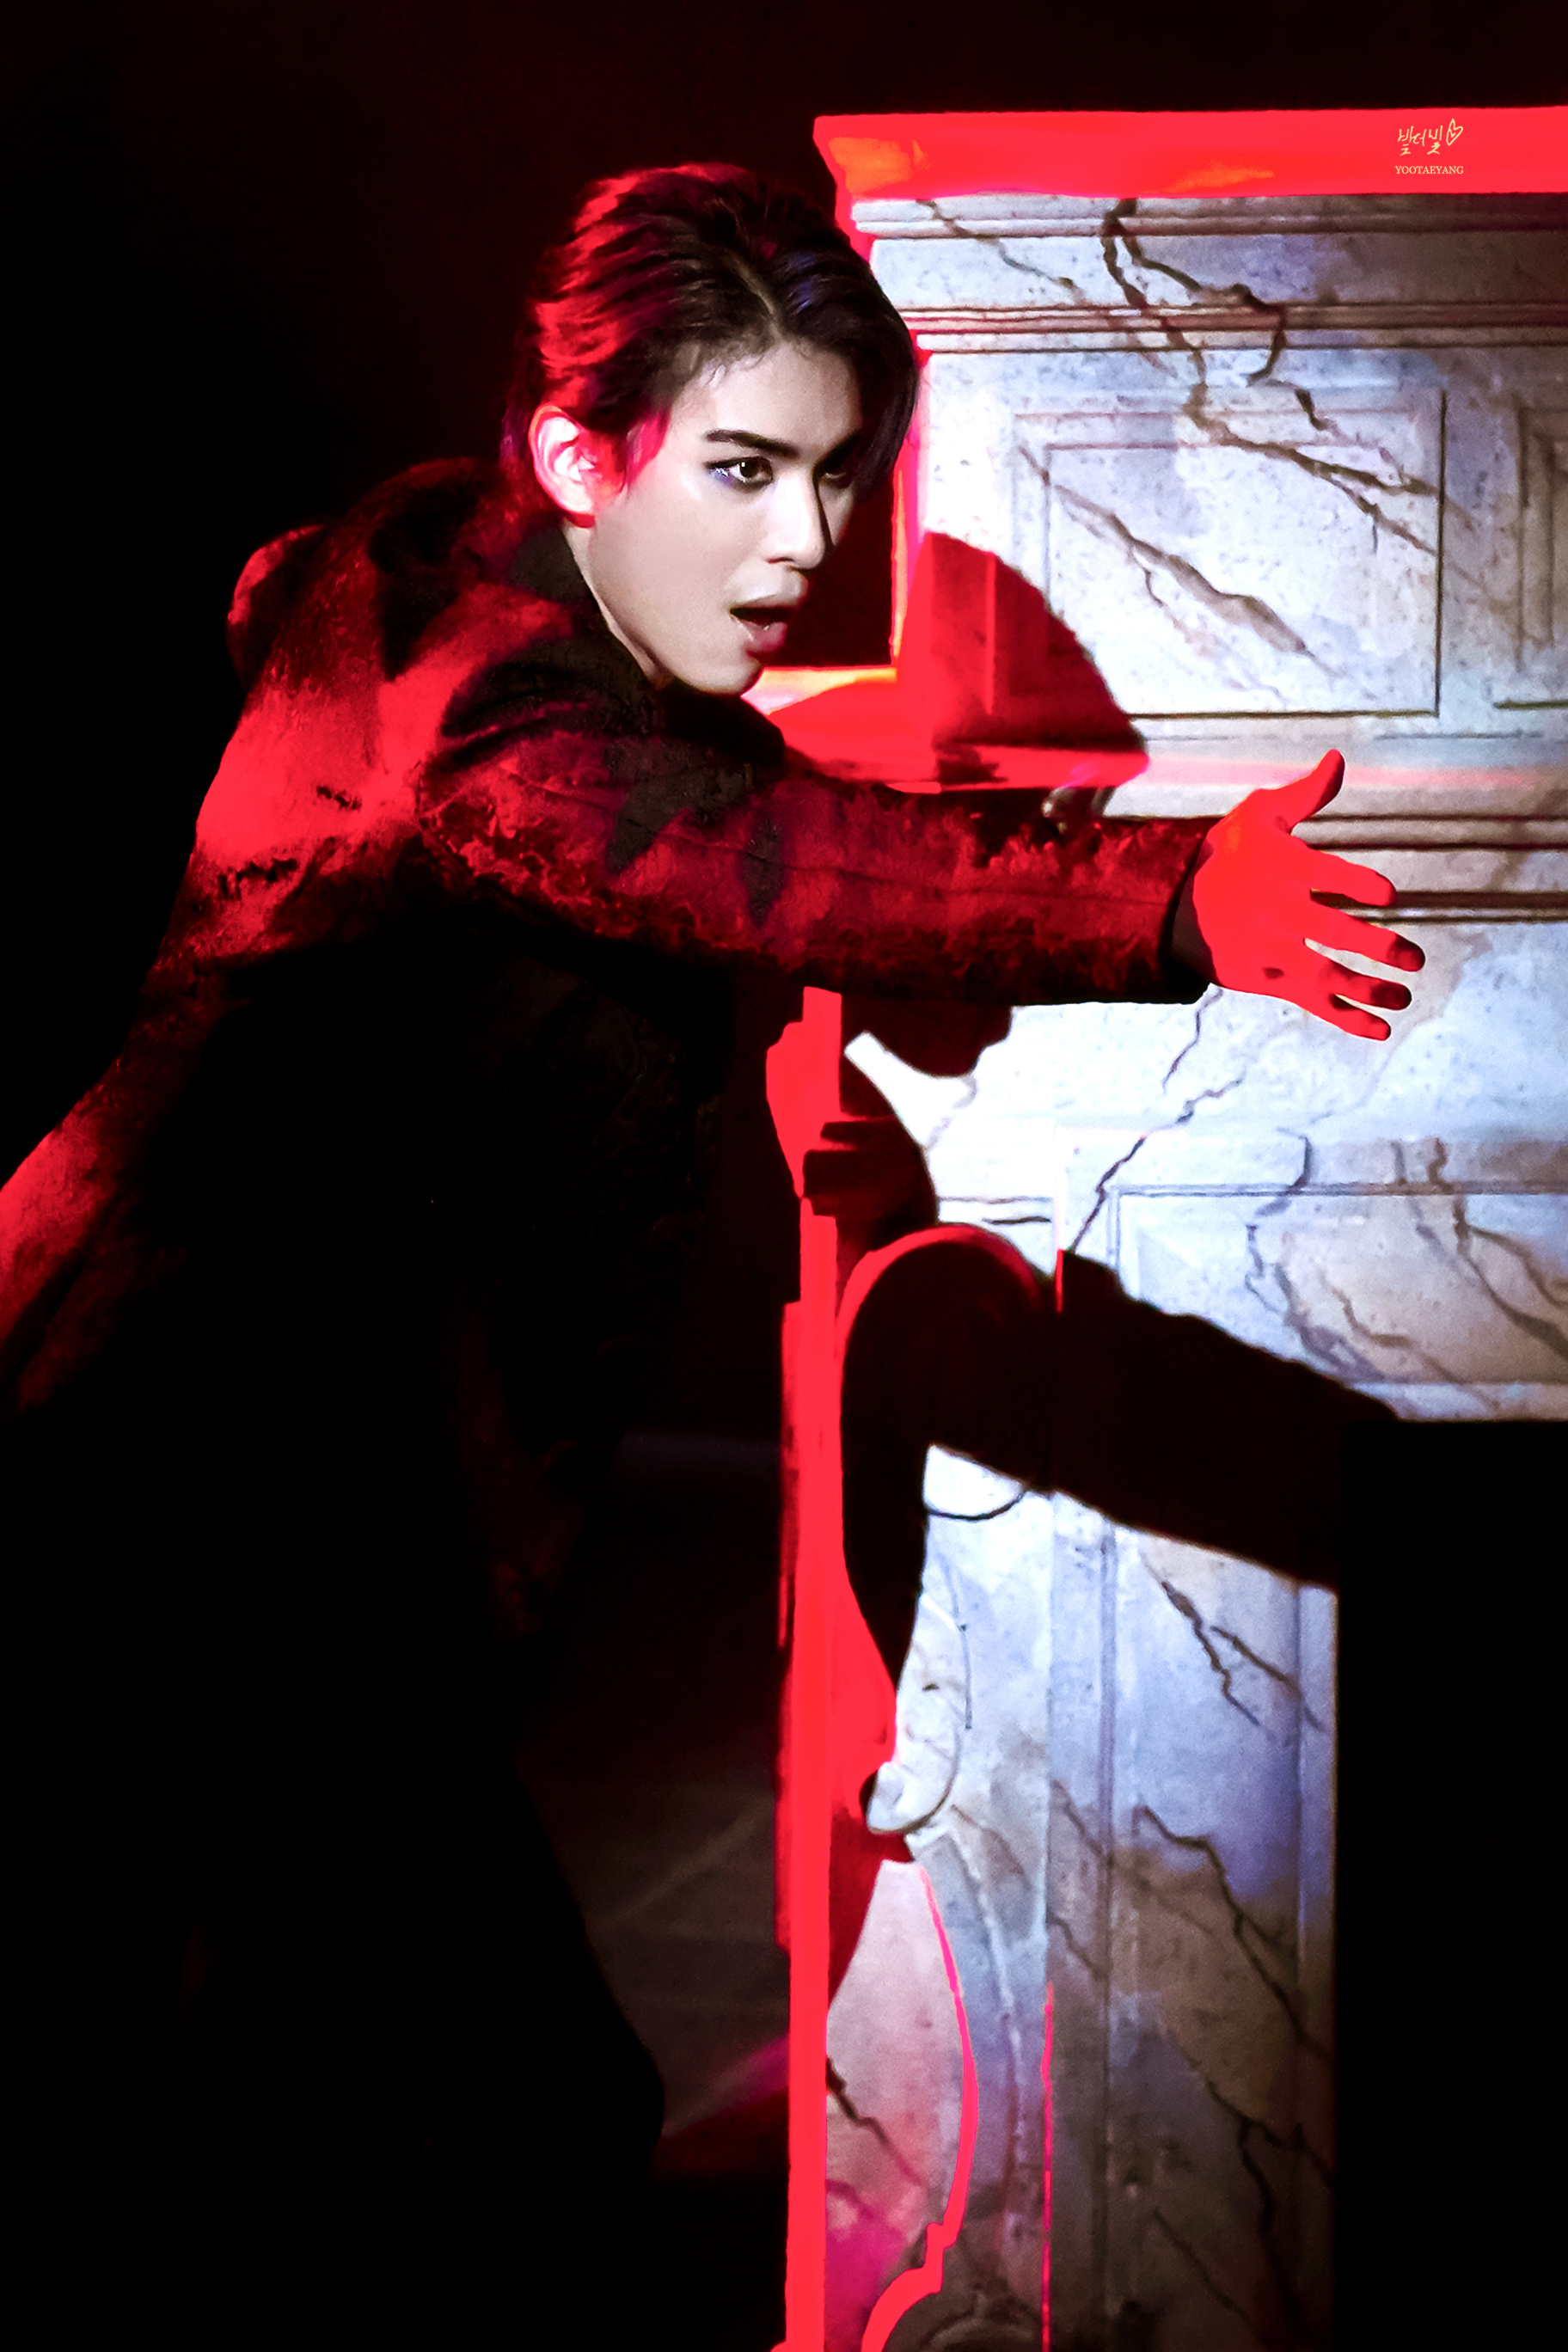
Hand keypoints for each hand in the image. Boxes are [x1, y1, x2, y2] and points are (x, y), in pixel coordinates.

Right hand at [1170, 752, 1423, 1040]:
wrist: (1171, 907)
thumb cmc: (1226, 856)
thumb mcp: (1259, 815)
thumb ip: (1306, 795)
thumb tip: (1338, 759)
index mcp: (1284, 868)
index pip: (1327, 877)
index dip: (1359, 886)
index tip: (1389, 894)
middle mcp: (1280, 913)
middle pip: (1334, 934)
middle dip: (1378, 947)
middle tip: (1415, 957)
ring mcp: (1273, 951)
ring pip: (1327, 975)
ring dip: (1369, 989)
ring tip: (1404, 997)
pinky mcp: (1267, 980)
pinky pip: (1313, 1003)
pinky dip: (1347, 1019)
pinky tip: (1381, 1029)